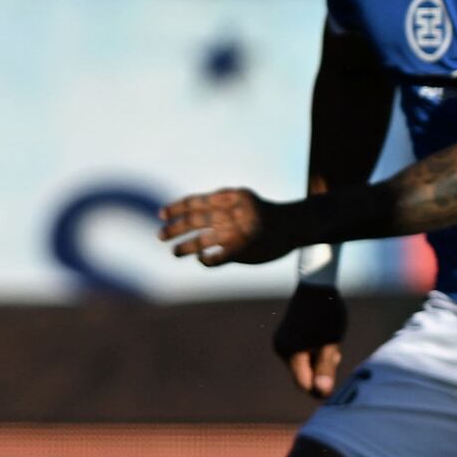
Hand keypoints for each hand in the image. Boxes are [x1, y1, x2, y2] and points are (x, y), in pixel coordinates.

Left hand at [159, 187, 296, 265]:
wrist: (296, 225)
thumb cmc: (264, 214)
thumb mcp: (242, 201)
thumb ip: (220, 207)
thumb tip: (185, 217)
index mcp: (232, 197)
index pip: (198, 202)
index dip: (177, 208)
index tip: (162, 214)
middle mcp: (234, 212)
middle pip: (196, 220)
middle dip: (175, 229)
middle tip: (160, 236)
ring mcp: (239, 231)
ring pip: (202, 240)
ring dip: (185, 247)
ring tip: (175, 252)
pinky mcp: (244, 249)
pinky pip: (216, 257)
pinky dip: (206, 259)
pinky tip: (201, 260)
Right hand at [273, 281, 347, 397]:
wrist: (316, 285)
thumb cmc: (326, 314)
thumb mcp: (330, 343)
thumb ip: (326, 368)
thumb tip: (321, 392)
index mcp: (291, 352)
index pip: (304, 384)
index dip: (320, 387)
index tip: (337, 377)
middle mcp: (281, 349)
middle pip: (303, 375)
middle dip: (321, 370)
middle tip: (335, 352)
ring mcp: (282, 342)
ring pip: (303, 364)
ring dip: (319, 360)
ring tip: (329, 340)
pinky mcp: (286, 337)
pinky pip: (301, 354)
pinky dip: (313, 351)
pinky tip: (323, 337)